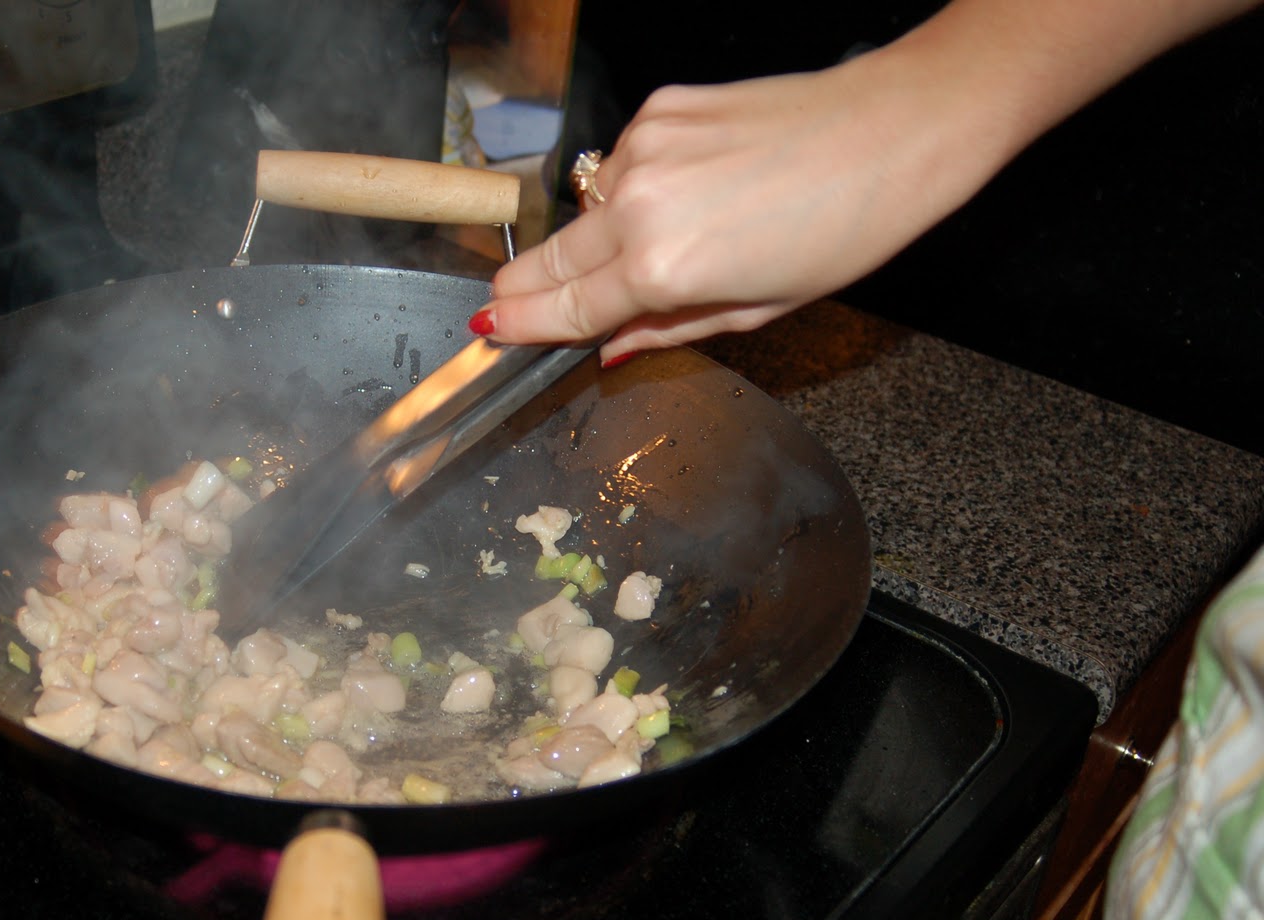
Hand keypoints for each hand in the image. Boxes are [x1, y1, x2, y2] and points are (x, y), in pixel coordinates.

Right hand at [473, 0, 1260, 364]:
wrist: (896, 128)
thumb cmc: (845, 230)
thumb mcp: (757, 311)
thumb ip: (667, 331)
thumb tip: (609, 347)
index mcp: (663, 268)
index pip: (563, 308)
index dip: (521, 326)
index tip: (487, 335)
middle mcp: (638, 204)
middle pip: (551, 257)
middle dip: (523, 287)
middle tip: (501, 310)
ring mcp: (644, 148)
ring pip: (586, 210)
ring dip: (592, 236)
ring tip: (650, 252)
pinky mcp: (660, 108)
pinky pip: (621, 166)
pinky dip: (633, 190)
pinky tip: (685, 196)